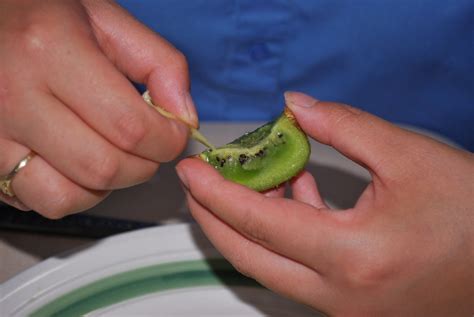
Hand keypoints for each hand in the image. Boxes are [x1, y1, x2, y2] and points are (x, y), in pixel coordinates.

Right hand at [0, 0, 196, 216]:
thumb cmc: (46, 18)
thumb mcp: (109, 20)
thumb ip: (160, 63)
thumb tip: (184, 118)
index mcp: (51, 50)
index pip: (130, 126)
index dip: (167, 141)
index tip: (174, 133)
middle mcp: (15, 96)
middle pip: (105, 167)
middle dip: (144, 165)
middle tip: (149, 145)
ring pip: (71, 195)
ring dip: (110, 184)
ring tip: (114, 152)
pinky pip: (42, 202)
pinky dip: (76, 193)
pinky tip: (81, 163)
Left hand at [176, 92, 473, 315]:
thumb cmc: (472, 211)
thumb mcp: (409, 156)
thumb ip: (343, 127)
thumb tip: (294, 106)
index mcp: (353, 256)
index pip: (259, 222)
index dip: (217, 192)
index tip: (192, 169)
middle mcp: (339, 294)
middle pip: (249, 256)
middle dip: (213, 218)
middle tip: (197, 183)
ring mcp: (344, 308)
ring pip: (270, 267)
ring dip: (248, 225)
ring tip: (245, 181)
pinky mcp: (350, 306)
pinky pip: (298, 270)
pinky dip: (285, 234)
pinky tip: (294, 197)